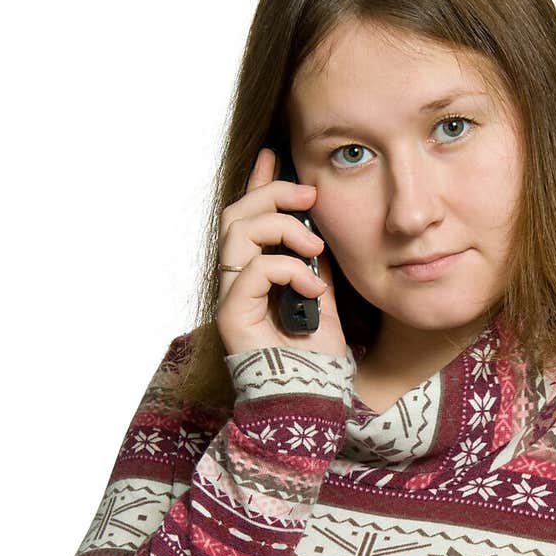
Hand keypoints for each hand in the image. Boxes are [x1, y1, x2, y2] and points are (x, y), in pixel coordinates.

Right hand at [216, 146, 345, 356]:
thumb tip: (319, 229)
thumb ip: (315, 265)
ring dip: (281, 228)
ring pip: (239, 233)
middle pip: (237, 215)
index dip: (259, 183)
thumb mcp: (325, 299)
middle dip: (273, 194)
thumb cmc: (317, 360)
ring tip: (315, 247)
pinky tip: (313, 290)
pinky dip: (288, 269)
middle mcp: (237, 283)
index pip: (249, 218)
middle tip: (310, 195)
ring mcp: (231, 299)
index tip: (274, 154)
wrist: (314, 401)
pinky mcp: (231, 317)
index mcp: (257, 275)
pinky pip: (254, 270)